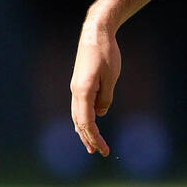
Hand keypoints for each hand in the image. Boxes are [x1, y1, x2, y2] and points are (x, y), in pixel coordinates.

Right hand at [70, 18, 121, 154]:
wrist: (94, 33)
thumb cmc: (106, 53)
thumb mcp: (111, 77)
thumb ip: (106, 97)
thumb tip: (101, 112)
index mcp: (83, 91)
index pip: (87, 122)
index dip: (95, 138)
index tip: (104, 149)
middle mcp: (75, 91)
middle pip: (80, 122)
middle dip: (88, 138)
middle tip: (99, 152)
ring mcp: (75, 87)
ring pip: (77, 115)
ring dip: (83, 131)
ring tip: (89, 145)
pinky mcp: (79, 83)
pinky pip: (79, 106)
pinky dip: (82, 119)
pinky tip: (86, 125)